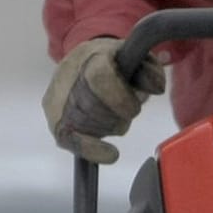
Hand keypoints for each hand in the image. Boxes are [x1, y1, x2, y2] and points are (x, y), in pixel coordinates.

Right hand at [43, 37, 166, 164]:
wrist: (80, 65)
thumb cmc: (111, 64)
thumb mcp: (134, 59)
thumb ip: (148, 71)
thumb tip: (156, 88)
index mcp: (89, 58)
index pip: (99, 78)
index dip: (120, 98)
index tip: (134, 109)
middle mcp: (67, 79)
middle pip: (93, 107)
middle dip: (116, 116)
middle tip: (126, 113)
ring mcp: (57, 104)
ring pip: (85, 126)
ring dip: (108, 128)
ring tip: (114, 118)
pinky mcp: (56, 124)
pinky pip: (71, 142)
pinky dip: (94, 150)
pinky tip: (110, 154)